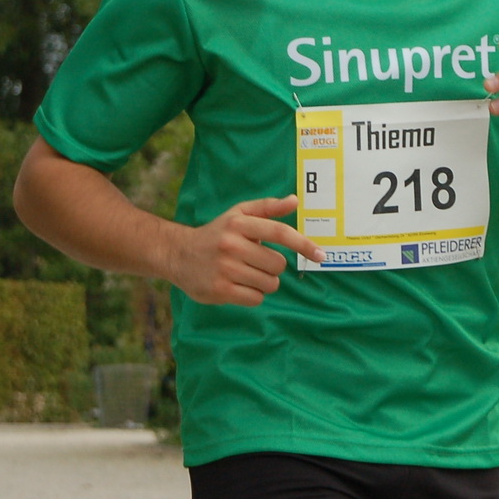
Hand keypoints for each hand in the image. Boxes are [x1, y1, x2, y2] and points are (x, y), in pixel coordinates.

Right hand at [161, 195, 323, 306]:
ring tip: (245, 273)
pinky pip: (256, 299)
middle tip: (255, 261)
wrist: (177, 254)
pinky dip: (252, 295)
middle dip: (272, 266)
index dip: (302, 244)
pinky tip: (237, 285)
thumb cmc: (216, 233)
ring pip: (269, 283)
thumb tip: (295, 200)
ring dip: (263, 282)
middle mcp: (232, 244)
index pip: (278, 232)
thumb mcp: (238, 214)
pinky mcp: (220, 290)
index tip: (320, 255)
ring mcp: (225, 268)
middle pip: (277, 264)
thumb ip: (267, 208)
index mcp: (239, 223)